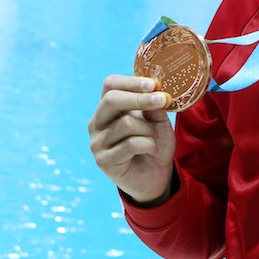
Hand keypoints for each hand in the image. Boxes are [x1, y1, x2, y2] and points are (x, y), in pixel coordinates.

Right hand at [87, 75, 176, 204]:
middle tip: (162, 100)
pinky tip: (150, 150)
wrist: (155, 177)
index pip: (110, 85)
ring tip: (153, 139)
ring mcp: (97, 142)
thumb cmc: (154, 145)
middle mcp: (97, 123)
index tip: (153, 83)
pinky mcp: (103, 160)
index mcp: (109, 108)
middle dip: (139, 98)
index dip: (130, 81)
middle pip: (111, 100)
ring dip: (149, 130)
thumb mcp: (158, 121)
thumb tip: (155, 90)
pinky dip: (148, 145)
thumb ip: (153, 106)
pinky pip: (130, 143)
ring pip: (126, 123)